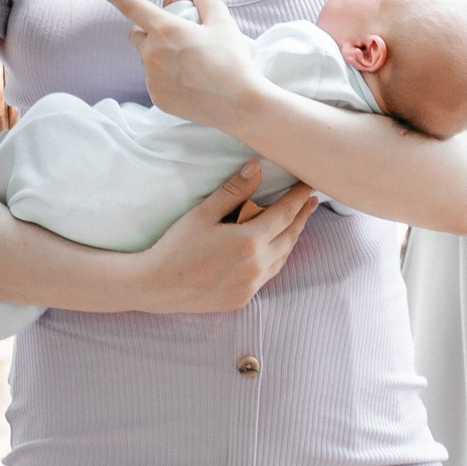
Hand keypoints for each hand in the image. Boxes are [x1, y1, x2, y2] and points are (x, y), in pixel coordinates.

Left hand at [97, 0, 264, 128]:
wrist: (240, 104)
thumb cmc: (232, 60)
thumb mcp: (223, 23)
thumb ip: (207, 0)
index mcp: (166, 30)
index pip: (131, 6)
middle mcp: (152, 54)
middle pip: (136, 34)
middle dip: (148, 30)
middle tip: (175, 34)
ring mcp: (152, 78)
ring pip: (146, 59)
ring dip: (158, 54)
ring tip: (189, 62)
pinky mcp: (157, 97)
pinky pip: (154, 79)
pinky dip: (165, 75)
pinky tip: (189, 80)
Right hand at [129, 160, 318, 312]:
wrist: (155, 286)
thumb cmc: (176, 245)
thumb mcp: (203, 213)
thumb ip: (234, 191)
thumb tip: (258, 166)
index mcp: (249, 242)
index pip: (284, 213)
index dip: (298, 197)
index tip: (308, 184)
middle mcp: (256, 266)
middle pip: (290, 237)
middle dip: (302, 217)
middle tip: (311, 201)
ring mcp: (251, 286)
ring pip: (283, 258)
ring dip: (292, 238)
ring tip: (297, 222)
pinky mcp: (243, 299)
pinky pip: (269, 275)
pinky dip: (277, 258)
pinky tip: (275, 249)